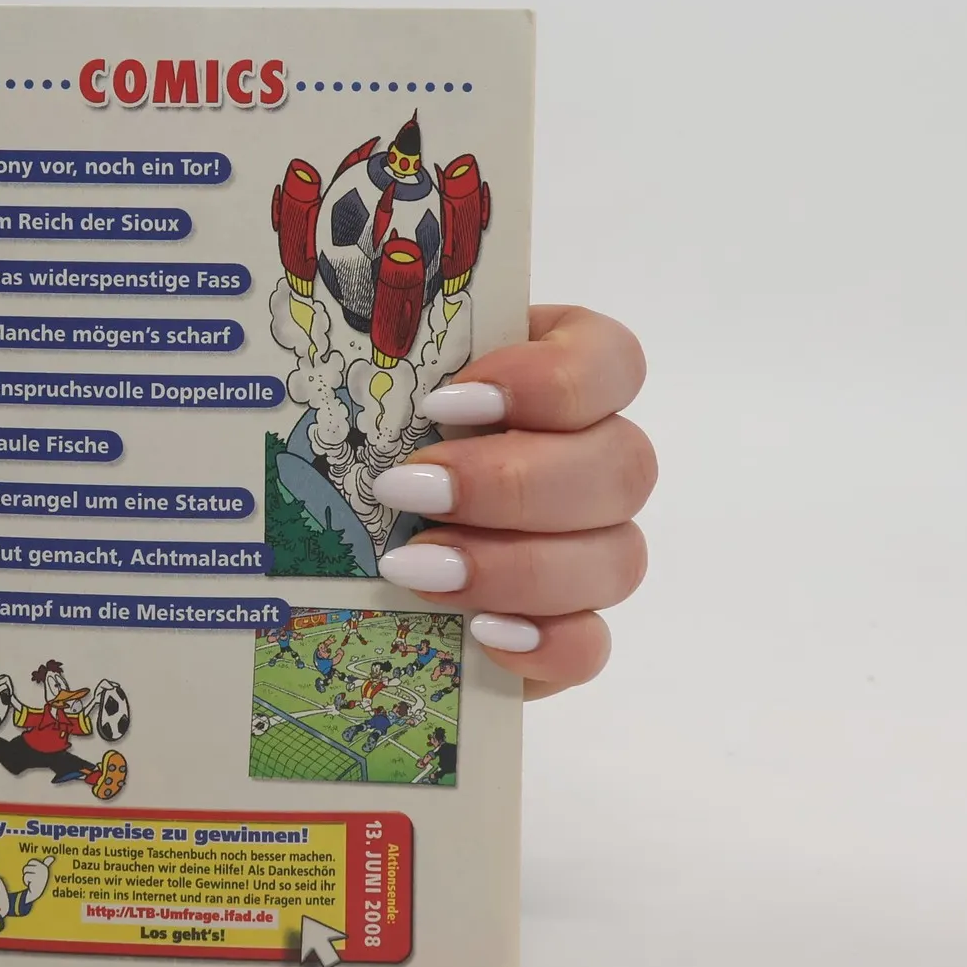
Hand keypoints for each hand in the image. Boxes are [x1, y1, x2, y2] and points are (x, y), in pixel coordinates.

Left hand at [369, 307, 653, 698]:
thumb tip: (344, 323)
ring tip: (415, 566)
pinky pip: (592, 644)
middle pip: (622, 468)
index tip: (444, 402)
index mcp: (562, 369)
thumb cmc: (376, 421)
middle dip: (510, 484)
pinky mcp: (567, 622)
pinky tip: (479, 632)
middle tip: (408, 490)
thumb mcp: (379, 375)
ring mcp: (594, 544)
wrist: (348, 519)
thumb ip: (395, 354)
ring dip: (516, 567)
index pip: (611, 360)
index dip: (549, 380)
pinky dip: (545, 644)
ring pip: (617, 558)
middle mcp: (596, 454)